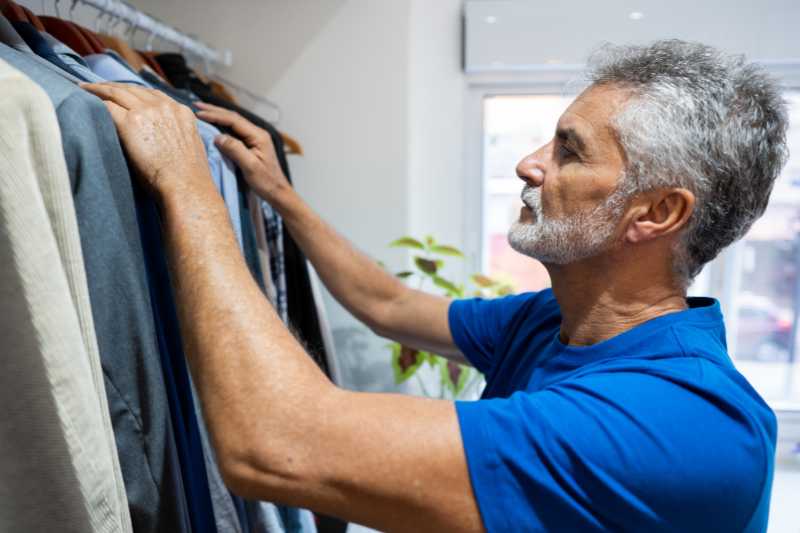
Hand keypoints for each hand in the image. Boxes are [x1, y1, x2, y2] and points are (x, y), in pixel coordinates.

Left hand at [80, 82, 211, 197]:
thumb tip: (162, 140)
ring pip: (117, 91)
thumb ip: (176, 135)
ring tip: (85, 88)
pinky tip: (82, 98)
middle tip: (97, 87)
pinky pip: (107, 104)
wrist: (186, 186)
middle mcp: (164, 107)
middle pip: (134, 89)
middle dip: (115, 87)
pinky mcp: (130, 121)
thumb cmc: (187, 178)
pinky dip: (93, 99)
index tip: (124, 94)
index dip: (136, 93)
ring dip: (99, 88)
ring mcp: (147, 111)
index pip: (154, 95)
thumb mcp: (189, 148)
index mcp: (181, 112)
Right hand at [195, 101, 288, 200]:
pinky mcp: (252, 144)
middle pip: (233, 117)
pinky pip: (235, 131)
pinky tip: (214, 124)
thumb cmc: (266, 182)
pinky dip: (222, 125)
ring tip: (202, 111)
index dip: (215, 115)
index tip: (199, 114)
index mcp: (258, 136)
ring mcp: (255, 138)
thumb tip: (218, 137)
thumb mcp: (250, 166)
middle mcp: (257, 133)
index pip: (234, 120)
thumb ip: (235, 150)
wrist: (278, 192)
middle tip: (196, 106)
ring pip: (233, 123)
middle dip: (214, 111)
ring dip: (218, 116)